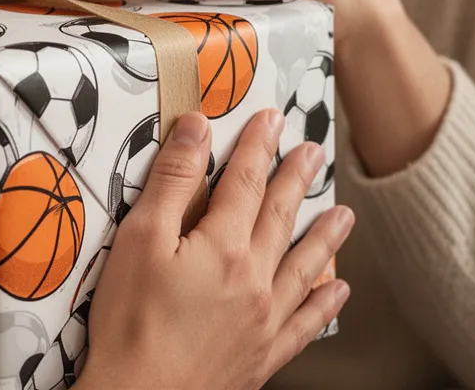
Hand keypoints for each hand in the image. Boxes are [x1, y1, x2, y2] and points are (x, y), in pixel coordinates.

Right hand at [77, 109, 353, 389]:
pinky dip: (324, 303)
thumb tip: (196, 130)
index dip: (258, 146)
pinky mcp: (262, 354)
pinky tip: (337, 290)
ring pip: (304, 266)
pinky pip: (305, 323)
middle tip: (313, 151)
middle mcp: (254, 279)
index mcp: (223, 246)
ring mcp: (263, 319)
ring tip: (343, 215)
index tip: (271, 119)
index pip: (246, 182)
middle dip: (296, 179)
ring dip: (325, 236)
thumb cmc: (131, 321)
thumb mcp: (140, 239)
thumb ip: (171, 181)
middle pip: (280, 216)